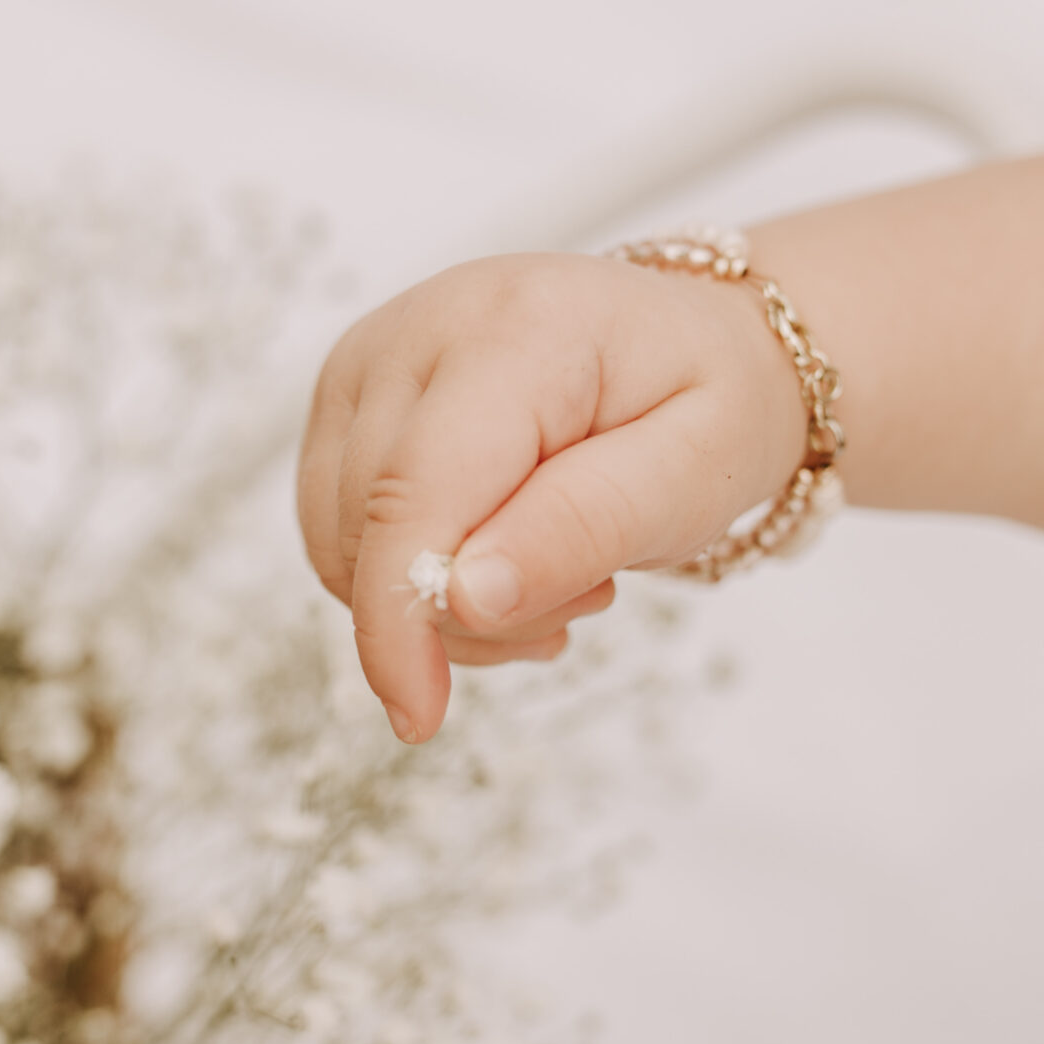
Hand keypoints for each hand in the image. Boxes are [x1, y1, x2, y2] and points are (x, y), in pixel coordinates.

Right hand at [297, 250, 806, 740]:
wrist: (697, 348)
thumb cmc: (705, 405)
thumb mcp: (695, 474)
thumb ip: (585, 526)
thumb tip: (463, 596)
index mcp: (514, 327)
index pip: (413, 489)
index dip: (400, 614)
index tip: (419, 716)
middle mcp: (416, 328)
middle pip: (372, 526)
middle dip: (465, 613)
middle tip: (590, 593)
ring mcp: (368, 360)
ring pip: (340, 541)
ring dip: (439, 606)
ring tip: (557, 573)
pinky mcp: (347, 402)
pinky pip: (338, 535)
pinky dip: (411, 584)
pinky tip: (500, 568)